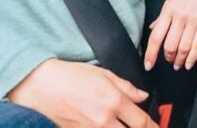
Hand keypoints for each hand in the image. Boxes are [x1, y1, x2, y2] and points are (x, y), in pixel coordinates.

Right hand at [8, 58, 155, 127]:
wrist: (42, 85)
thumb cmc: (70, 76)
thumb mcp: (104, 74)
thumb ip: (127, 87)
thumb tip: (142, 96)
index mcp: (113, 101)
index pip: (142, 122)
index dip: (154, 127)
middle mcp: (104, 120)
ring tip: (125, 126)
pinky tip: (108, 127)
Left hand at [144, 0, 196, 71]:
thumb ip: (164, 14)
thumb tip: (153, 28)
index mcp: (168, 8)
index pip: (155, 36)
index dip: (150, 54)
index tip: (148, 65)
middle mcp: (179, 14)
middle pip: (169, 45)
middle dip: (167, 58)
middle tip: (168, 61)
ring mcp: (193, 18)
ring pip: (183, 48)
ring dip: (179, 60)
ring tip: (178, 64)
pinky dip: (193, 57)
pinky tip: (190, 62)